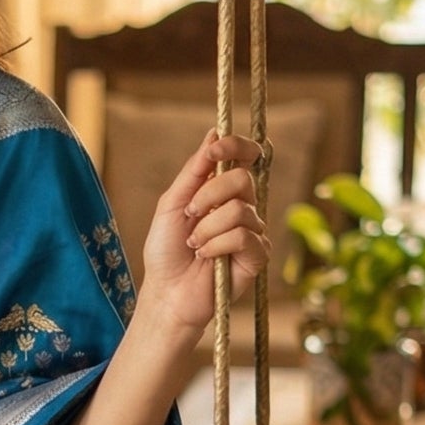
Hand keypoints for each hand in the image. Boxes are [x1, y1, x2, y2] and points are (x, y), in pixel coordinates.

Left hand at [137, 130, 267, 339]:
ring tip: (194, 245)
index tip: (215, 149)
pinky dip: (218, 245)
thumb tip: (214, 132)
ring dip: (207, 228)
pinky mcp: (257, 256)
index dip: (235, 147)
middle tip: (190, 215)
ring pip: (240, 210)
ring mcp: (252, 231)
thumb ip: (194, 171)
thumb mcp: (172, 204)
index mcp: (222, 192)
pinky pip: (244, 236)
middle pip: (242, 179)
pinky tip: (206, 258)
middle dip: (209, 195)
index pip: (243, 158)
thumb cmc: (166, 252)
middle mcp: (241, 208)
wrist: (167, 293)